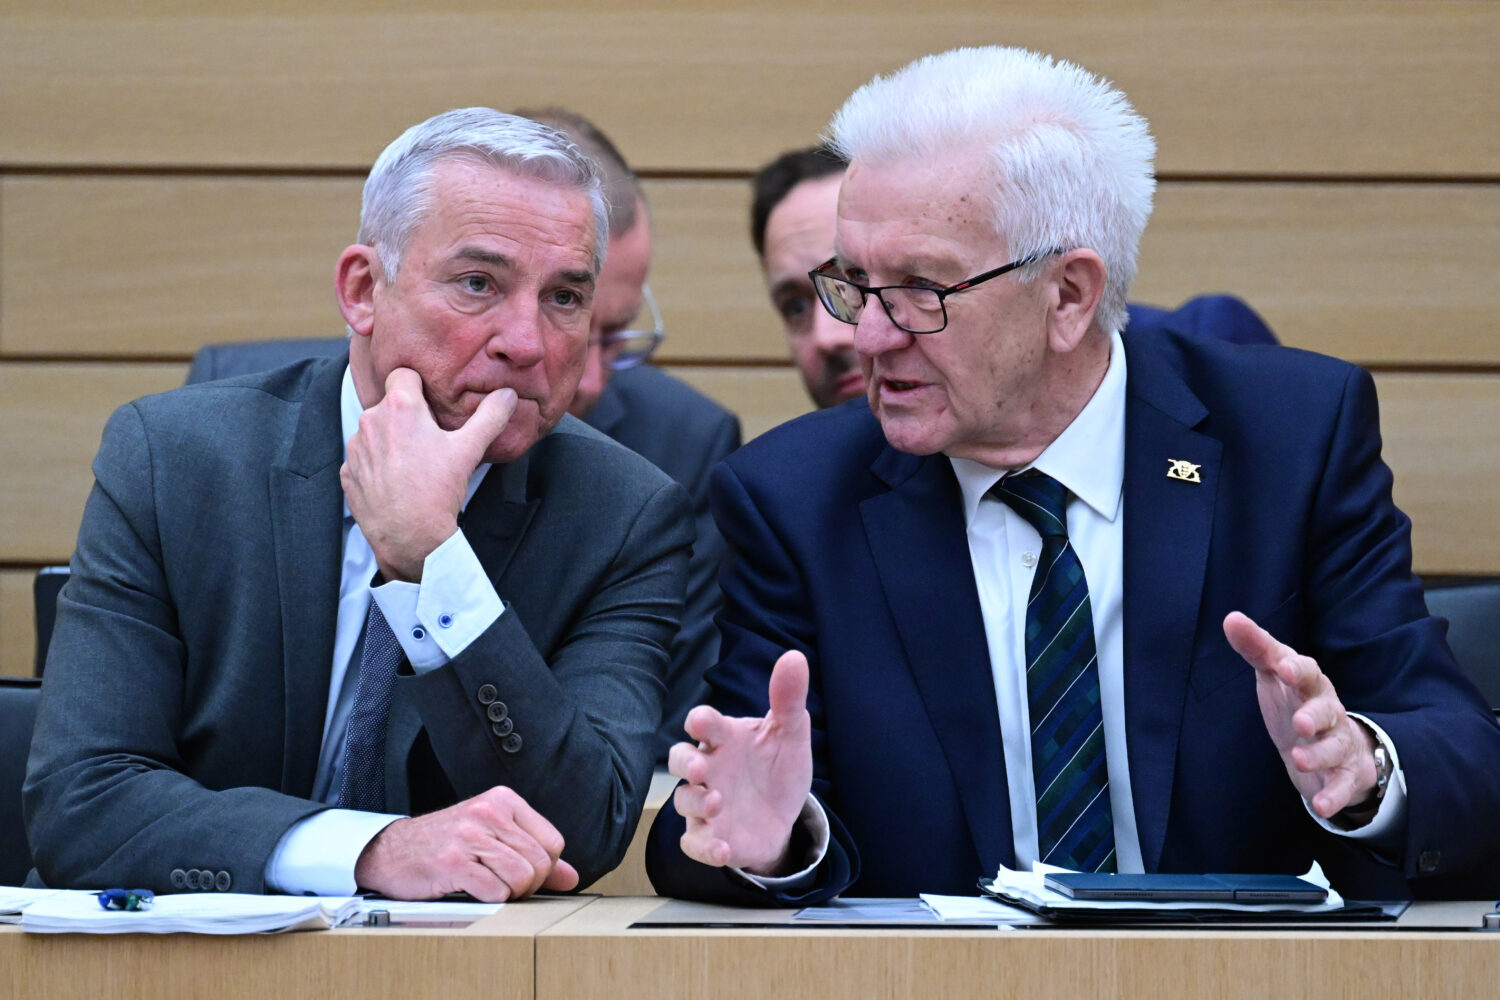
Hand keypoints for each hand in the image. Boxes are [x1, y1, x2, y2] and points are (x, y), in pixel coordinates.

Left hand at [342, 369, 516, 580]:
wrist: (410, 536)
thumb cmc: (438, 490)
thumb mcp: (469, 449)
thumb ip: (490, 416)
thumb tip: (508, 394)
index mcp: (399, 406)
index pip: (403, 374)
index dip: (418, 386)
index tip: (429, 405)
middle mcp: (370, 420)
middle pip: (389, 404)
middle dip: (406, 416)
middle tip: (428, 440)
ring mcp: (355, 448)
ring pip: (375, 431)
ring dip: (389, 440)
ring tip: (412, 464)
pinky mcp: (347, 472)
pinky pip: (363, 458)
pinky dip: (376, 465)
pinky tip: (395, 481)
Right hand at [353, 786, 578, 900]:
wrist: (390, 851)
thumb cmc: (446, 845)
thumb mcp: (493, 837)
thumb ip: (534, 854)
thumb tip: (572, 878)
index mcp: (503, 800)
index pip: (553, 842)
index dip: (545, 868)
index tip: (523, 873)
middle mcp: (488, 812)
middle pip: (540, 863)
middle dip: (528, 886)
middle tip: (504, 887)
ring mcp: (469, 835)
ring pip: (521, 878)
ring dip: (509, 894)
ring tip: (489, 887)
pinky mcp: (452, 862)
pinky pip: (495, 891)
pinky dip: (489, 900)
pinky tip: (472, 890)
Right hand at [669, 649, 813, 874]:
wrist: (785, 816)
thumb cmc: (777, 768)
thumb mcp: (790, 734)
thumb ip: (788, 699)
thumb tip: (795, 657)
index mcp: (725, 739)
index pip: (703, 723)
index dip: (700, 722)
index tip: (701, 723)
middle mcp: (709, 769)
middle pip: (678, 760)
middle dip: (683, 763)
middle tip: (699, 768)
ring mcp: (706, 804)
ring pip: (682, 801)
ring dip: (694, 803)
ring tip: (716, 803)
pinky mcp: (711, 836)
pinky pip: (694, 843)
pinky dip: (705, 848)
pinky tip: (723, 848)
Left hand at [1224, 611, 1378, 817]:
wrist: (1335, 744)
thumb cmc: (1297, 701)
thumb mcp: (1274, 675)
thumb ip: (1255, 648)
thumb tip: (1231, 618)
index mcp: (1311, 685)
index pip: (1308, 672)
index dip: (1297, 670)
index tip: (1284, 667)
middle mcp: (1329, 711)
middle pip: (1327, 710)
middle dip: (1315, 715)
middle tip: (1301, 721)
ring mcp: (1339, 743)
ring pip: (1333, 748)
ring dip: (1318, 754)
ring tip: (1298, 758)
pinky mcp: (1344, 774)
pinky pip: (1341, 785)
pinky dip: (1333, 796)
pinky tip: (1321, 806)